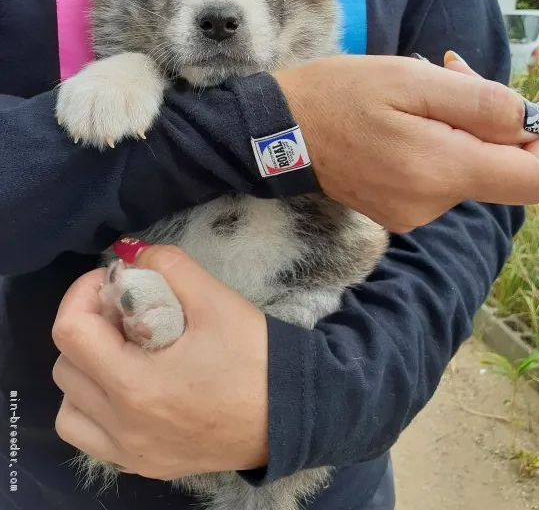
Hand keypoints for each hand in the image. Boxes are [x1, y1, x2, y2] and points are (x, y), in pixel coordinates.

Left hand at [52, 245, 267, 478]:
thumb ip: (169, 266)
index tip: (114, 282)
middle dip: (89, 327)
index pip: (70, 331)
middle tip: (127, 311)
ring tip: (124, 352)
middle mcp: (122, 425)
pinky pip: (90, 437)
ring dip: (86, 369)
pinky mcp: (144, 465)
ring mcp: (130, 452)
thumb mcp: (216, 300)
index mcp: (135, 384)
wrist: (291, 417)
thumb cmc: (255, 358)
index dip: (83, 294)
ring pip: (70, 406)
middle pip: (66, 364)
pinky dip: (94, 408)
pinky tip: (128, 388)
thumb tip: (133, 254)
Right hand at [275, 54, 538, 232]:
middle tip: (459, 71)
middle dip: (499, 121)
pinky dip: (442, 145)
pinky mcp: (401, 212)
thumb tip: (532, 124)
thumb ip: (479, 104)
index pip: (538, 180)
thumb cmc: (339, 96)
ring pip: (473, 170)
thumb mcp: (410, 80)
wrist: (278, 133)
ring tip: (426, 86)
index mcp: (441, 170)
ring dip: (465, 127)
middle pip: (505, 171)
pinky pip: (444, 179)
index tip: (537, 110)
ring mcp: (416, 214)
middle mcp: (434, 205)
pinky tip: (411, 116)